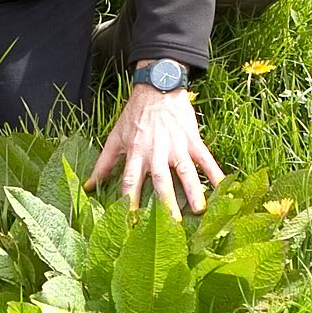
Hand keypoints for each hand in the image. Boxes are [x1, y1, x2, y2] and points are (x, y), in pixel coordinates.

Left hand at [87, 79, 225, 217]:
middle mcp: (156, 152)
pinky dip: (215, 172)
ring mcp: (176, 146)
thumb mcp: (115, 137)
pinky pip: (205, 158)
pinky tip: (224, 186)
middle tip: (171, 224)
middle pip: (161, 181)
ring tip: (200, 210)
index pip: (130, 182)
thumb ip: (103, 164)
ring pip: (185, 171)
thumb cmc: (134, 115)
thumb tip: (88, 186)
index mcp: (135, 153)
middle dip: (166, 203)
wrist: (157, 87)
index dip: (130, 202)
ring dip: (193, 191)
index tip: (132, 222)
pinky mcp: (192, 139)